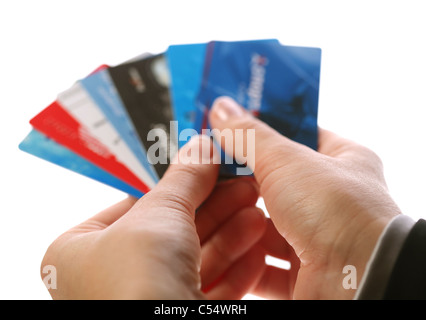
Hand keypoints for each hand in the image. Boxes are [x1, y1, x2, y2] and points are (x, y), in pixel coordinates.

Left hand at [41, 135, 266, 298]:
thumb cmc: (137, 281)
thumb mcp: (161, 213)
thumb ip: (183, 179)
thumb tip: (201, 148)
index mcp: (79, 250)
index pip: (132, 204)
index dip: (175, 183)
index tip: (208, 167)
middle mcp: (106, 277)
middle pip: (170, 230)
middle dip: (214, 206)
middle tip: (242, 185)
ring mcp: (143, 300)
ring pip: (193, 259)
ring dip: (229, 234)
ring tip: (257, 211)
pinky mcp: (175, 317)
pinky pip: (206, 286)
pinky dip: (234, 268)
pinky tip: (257, 247)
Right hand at [209, 97, 400, 298]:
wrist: (357, 279)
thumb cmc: (336, 210)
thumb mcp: (286, 160)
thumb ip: (249, 135)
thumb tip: (221, 109)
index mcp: (344, 161)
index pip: (300, 134)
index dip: (265, 127)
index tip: (232, 124)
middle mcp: (334, 200)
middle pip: (279, 182)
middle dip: (245, 177)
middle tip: (211, 165)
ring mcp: (319, 237)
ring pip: (270, 224)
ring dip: (242, 219)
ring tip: (213, 206)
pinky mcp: (305, 271)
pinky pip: (268, 261)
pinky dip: (246, 254)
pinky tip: (226, 244)